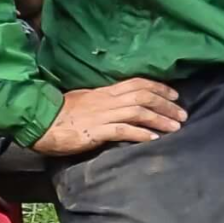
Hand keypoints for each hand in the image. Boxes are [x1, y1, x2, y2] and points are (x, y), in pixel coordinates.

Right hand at [32, 78, 186, 156]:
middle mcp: (107, 100)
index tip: (175, 95)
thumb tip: (121, 105)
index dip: (159, 88)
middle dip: (166, 104)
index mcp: (105, 91)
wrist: (41, 122)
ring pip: (138, 112)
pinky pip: (122, 130)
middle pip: (143, 96)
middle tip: (183, 114)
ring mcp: (102, 114)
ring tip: (176, 127)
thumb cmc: (61, 113)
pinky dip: (140, 133)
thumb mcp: (86, 100)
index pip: (138, 83)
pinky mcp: (96, 131)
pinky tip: (153, 138)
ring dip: (159, 119)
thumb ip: (105, 101)